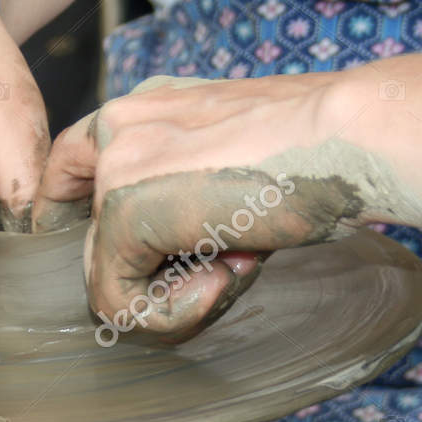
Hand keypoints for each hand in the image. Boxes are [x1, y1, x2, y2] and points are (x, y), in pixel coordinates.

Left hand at [38, 71, 379, 341]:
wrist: (349, 135)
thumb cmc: (319, 150)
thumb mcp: (237, 166)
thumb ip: (191, 197)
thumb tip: (181, 263)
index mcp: (147, 108)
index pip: (72, 165)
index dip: (75, 220)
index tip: (108, 262)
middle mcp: (120, 126)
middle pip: (95, 238)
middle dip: (156, 280)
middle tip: (224, 275)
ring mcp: (115, 166)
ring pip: (107, 277)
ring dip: (173, 298)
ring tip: (236, 268)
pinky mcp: (123, 210)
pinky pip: (118, 300)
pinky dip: (173, 313)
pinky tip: (227, 276)